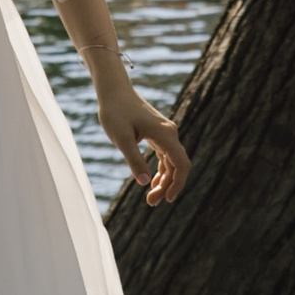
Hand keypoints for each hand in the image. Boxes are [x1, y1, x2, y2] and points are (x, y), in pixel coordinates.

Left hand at [104, 89, 188, 206]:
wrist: (113, 91)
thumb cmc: (115, 112)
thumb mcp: (121, 139)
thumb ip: (134, 160)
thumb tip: (145, 183)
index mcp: (165, 134)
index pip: (181, 164)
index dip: (178, 184)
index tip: (168, 200)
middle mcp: (170, 133)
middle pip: (178, 166)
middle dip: (168, 186)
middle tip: (151, 203)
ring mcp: (165, 133)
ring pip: (172, 162)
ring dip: (164, 181)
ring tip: (151, 198)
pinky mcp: (158, 133)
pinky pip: (165, 156)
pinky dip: (161, 171)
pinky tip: (152, 182)